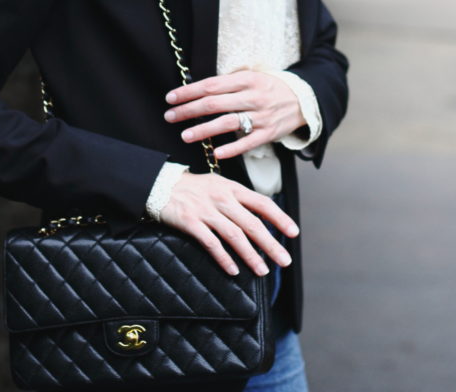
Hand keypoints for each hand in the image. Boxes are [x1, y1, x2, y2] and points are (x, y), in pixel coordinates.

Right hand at [159, 170, 297, 275]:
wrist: (162, 185)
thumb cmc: (194, 188)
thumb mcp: (219, 185)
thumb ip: (238, 199)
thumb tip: (260, 217)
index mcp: (232, 188)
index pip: (262, 203)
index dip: (280, 218)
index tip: (294, 232)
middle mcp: (222, 198)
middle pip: (252, 223)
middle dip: (271, 243)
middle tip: (285, 261)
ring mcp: (206, 210)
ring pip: (235, 235)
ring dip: (251, 255)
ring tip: (263, 270)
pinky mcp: (191, 222)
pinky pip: (211, 243)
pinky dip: (224, 258)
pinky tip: (233, 270)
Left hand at [164, 70, 304, 160]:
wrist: (302, 100)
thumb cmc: (268, 88)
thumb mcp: (251, 77)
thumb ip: (228, 83)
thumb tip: (197, 89)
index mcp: (247, 79)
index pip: (211, 85)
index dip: (189, 92)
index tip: (170, 98)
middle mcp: (253, 96)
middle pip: (215, 103)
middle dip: (189, 110)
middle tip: (170, 116)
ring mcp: (261, 116)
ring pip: (228, 123)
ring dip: (204, 130)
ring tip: (185, 135)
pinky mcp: (268, 133)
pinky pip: (247, 143)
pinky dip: (231, 149)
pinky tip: (215, 153)